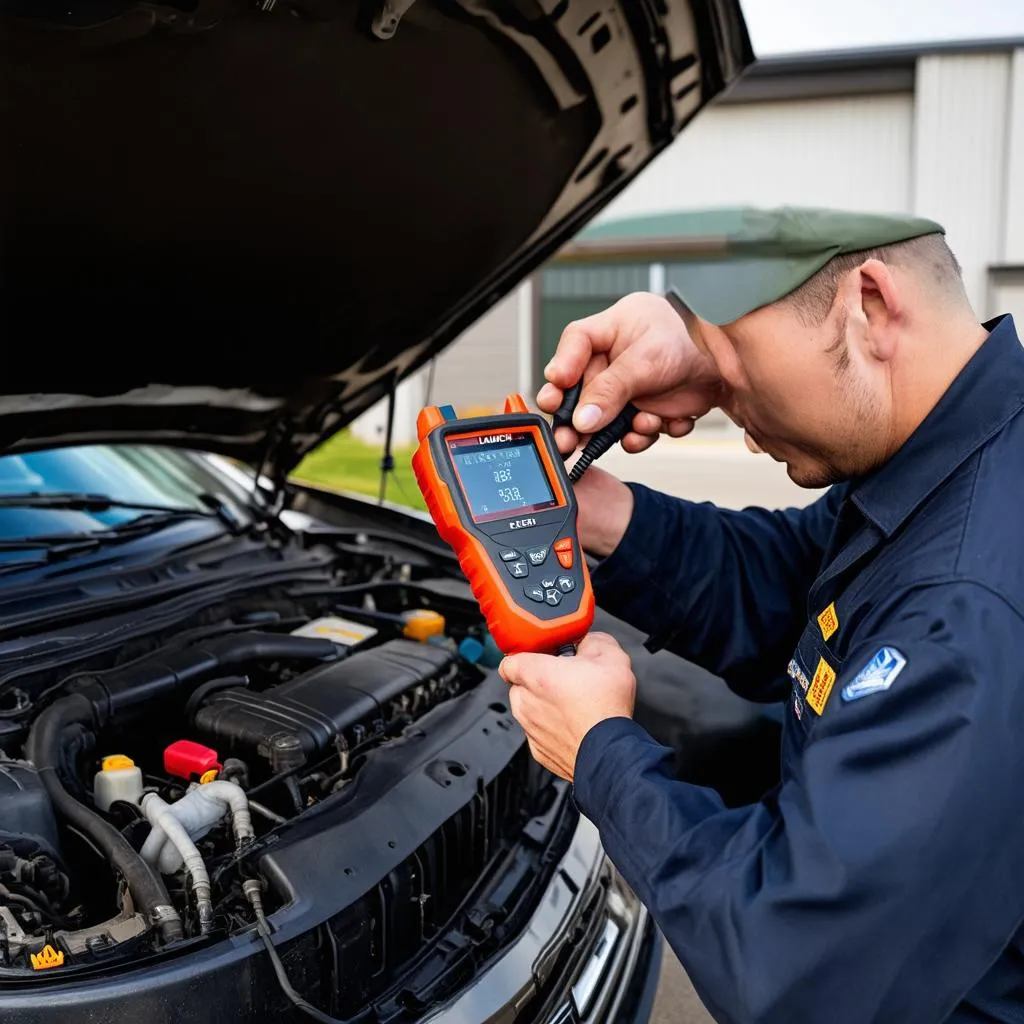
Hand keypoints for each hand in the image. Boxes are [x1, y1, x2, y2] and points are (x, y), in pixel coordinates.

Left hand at [499, 632, 635, 781]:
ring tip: (573, 703)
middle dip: (539, 680)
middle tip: (564, 677)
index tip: (539, 654)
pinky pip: (540, 733)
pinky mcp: (539, 751)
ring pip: (529, 710)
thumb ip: (593, 640)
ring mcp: (531, 729)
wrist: (611, 753)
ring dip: (545, 705)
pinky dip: (553, 729)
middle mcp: (526, 702)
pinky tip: (574, 724)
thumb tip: (589, 641)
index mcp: (536, 674)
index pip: (509, 660)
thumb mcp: (610, 656)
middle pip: (520, 684)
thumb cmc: (605, 710)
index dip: (524, 655)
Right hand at [537, 292, 721, 455]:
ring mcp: (632, 387)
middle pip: (584, 392)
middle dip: (579, 420)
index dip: (561, 370)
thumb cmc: (695, 340)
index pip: (574, 346)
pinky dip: (647, 433)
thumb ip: (611, 389)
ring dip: (621, 430)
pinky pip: (635, 430)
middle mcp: (616, 359)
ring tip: (641, 426)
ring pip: (608, 419)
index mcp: (611, 330)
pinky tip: (664, 424)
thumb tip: (582, 419)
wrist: (736, 363)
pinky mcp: (649, 409)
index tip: (553, 396)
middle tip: (568, 441)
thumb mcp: (646, 360)